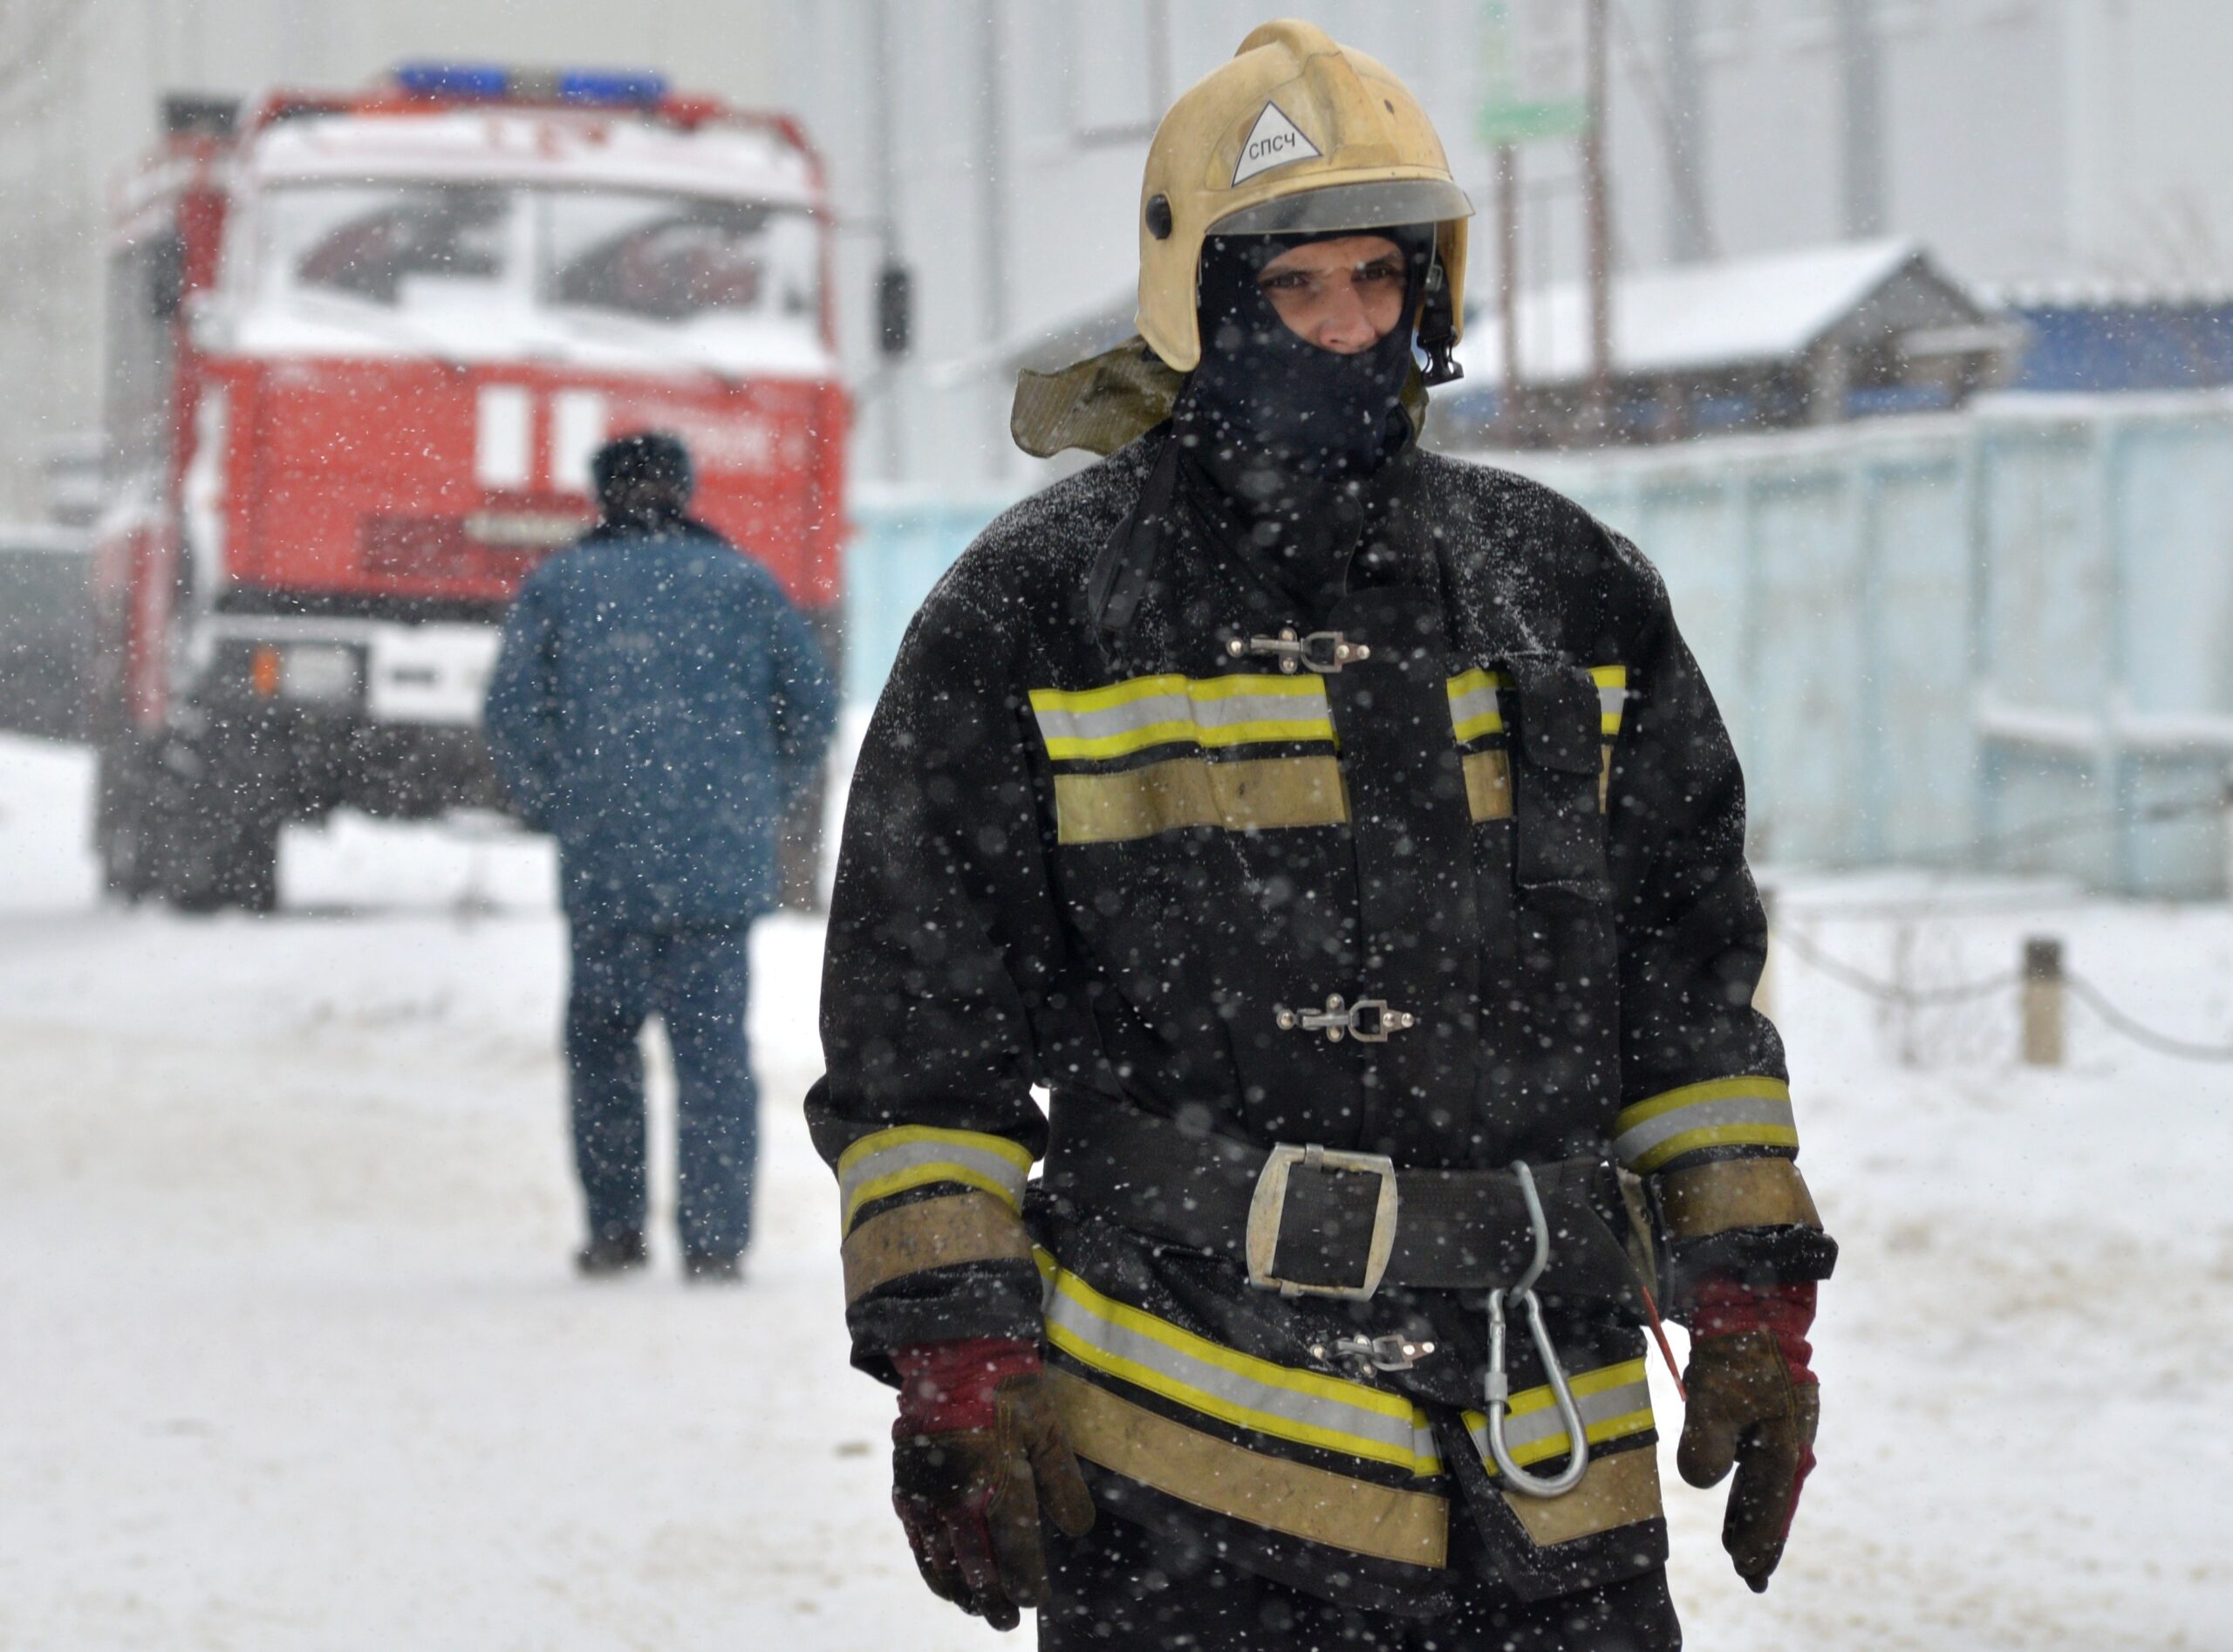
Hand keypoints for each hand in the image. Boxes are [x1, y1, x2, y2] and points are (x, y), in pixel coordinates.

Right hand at [890, 1338, 1095, 1630]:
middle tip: (1005, 1622)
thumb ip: (1063, 1485)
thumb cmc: (1010, 1394)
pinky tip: (944, 1580)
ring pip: (942, 1564)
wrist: (953, 1360)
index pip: (1016, 1556)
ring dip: (960, 1592)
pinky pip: (918, 1543)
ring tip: (976, 1609)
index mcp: (1002, 1485)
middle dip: (992, 1602)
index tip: (1034, 1599)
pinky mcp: (907, 1490)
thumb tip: (1078, 1529)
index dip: (1026, 1585)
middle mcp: (961, 1500)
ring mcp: (929, 1498)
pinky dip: (932, 1568)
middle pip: (976, 1571)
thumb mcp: (1049, 1431)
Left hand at [1677, 1279, 1818, 1592]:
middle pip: (1773, 1500)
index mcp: (1783, 1444)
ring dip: (1756, 1512)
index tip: (1749, 1572)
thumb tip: (1702, 1482)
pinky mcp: (1770, 1407)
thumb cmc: (1738, 1351)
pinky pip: (1763, 1458)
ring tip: (1743, 1544)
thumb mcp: (1716, 1396)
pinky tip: (1742, 1485)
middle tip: (1750, 1573)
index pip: (1769, 1507)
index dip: (1758, 1541)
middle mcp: (1790, 1439)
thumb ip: (1708, 1442)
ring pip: (1768, 1481)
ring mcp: (1784, 1422)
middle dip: (1759, 1536)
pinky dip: (1753, 1481)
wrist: (1755, 1301)